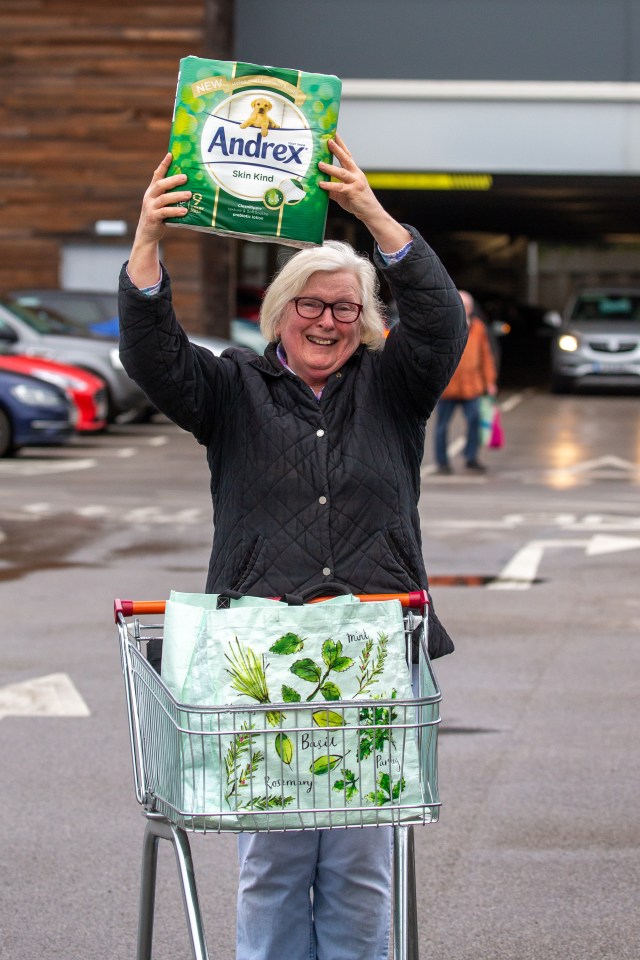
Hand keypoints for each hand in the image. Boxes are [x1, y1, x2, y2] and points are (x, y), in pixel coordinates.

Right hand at [135, 153, 190, 244]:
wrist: (147, 234)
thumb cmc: (158, 217)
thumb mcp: (161, 204)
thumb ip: (169, 196)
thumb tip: (189, 189)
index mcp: (152, 191)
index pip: (157, 175)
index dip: (163, 165)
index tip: (171, 154)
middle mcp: (149, 196)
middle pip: (160, 184)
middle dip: (173, 180)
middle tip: (185, 177)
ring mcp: (150, 207)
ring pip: (164, 198)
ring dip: (177, 196)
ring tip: (189, 195)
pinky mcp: (153, 217)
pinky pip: (165, 212)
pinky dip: (175, 211)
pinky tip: (184, 211)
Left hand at [318, 134, 410, 252]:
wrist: (370, 213)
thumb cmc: (357, 202)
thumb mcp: (343, 194)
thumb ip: (333, 188)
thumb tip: (320, 186)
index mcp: (355, 172)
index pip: (347, 155)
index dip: (341, 145)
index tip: (334, 134)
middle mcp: (356, 174)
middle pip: (346, 158)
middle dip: (337, 149)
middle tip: (328, 140)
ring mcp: (356, 182)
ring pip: (341, 172)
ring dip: (330, 168)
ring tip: (319, 164)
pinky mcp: (353, 192)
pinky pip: (340, 188)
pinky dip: (330, 186)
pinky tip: (321, 185)